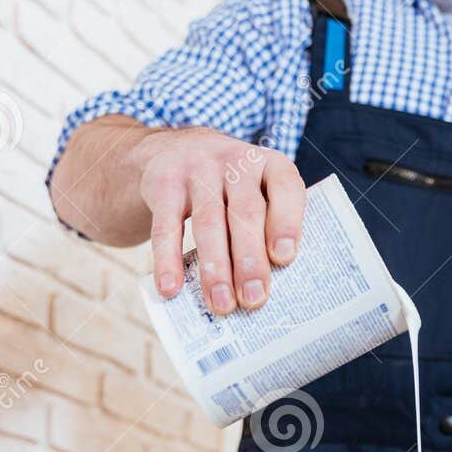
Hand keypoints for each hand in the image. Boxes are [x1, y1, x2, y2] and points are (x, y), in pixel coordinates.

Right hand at [129, 126, 304, 314]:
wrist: (175, 148)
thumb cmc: (231, 187)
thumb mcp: (257, 189)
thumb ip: (267, 225)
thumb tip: (267, 287)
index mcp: (270, 164)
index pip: (285, 187)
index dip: (287, 222)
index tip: (285, 258)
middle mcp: (235, 162)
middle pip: (245, 213)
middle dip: (250, 260)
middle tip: (254, 298)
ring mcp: (197, 170)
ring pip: (208, 223)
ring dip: (215, 268)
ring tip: (221, 303)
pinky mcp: (164, 184)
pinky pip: (166, 227)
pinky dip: (168, 260)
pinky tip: (171, 288)